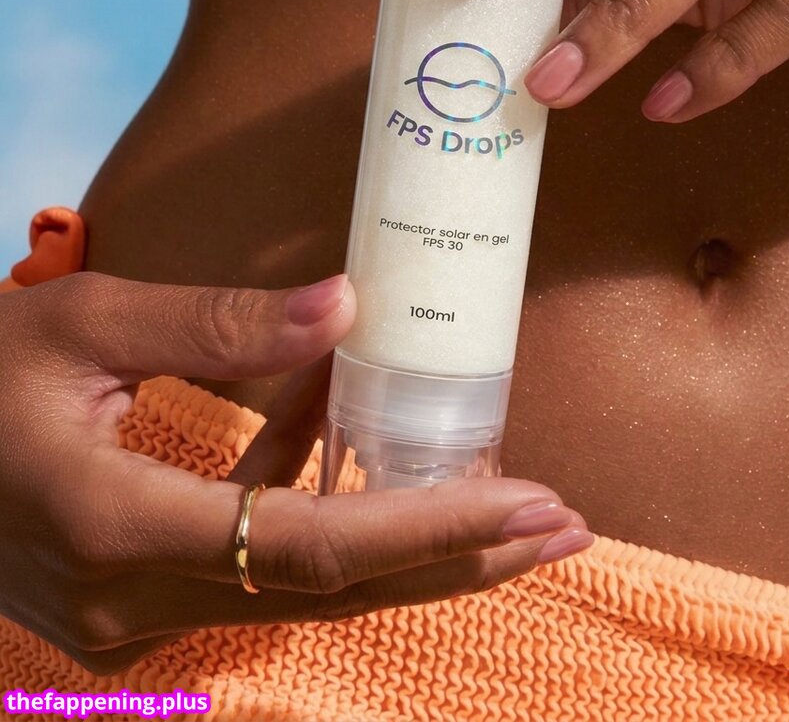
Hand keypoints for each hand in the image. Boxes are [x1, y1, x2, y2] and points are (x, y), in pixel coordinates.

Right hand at [0, 272, 589, 674]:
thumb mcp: (87, 321)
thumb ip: (218, 322)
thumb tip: (345, 308)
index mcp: (114, 524)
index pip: (309, 547)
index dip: (429, 529)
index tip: (530, 505)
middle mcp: (129, 600)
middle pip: (329, 588)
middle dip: (456, 557)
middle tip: (564, 524)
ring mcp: (128, 618)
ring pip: (302, 590)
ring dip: (407, 547)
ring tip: (508, 509)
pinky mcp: (133, 604)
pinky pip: (256, 570)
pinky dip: (323, 523)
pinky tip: (360, 457)